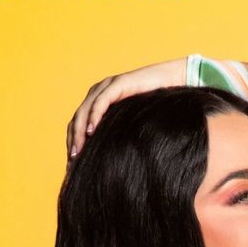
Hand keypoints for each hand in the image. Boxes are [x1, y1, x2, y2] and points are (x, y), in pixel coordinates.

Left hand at [66, 58, 188, 161]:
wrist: (174, 82)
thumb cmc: (158, 105)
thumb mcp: (133, 124)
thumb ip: (120, 135)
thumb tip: (114, 163)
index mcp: (98, 102)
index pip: (78, 123)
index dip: (73, 142)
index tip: (73, 164)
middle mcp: (98, 92)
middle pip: (77, 119)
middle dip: (73, 141)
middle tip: (72, 162)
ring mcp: (106, 87)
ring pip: (84, 111)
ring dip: (79, 132)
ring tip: (78, 152)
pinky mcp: (117, 84)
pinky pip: (101, 102)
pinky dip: (94, 117)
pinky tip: (90, 132)